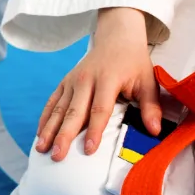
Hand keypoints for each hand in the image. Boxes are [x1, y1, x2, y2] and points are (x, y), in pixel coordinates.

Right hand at [35, 7, 163, 160]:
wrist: (117, 37)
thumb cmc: (133, 63)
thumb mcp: (148, 81)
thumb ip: (151, 107)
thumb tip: (155, 131)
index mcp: (107, 79)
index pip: (99, 109)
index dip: (94, 130)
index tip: (88, 150)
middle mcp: (85, 80)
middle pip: (73, 112)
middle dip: (64, 135)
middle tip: (58, 156)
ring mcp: (72, 81)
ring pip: (58, 109)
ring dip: (49, 130)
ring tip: (41, 149)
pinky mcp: (64, 82)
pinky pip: (52, 102)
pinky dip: (45, 118)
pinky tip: (40, 134)